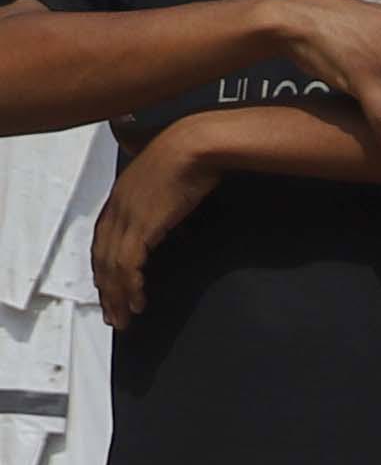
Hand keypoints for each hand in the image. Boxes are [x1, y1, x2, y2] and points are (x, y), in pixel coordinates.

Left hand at [90, 131, 218, 326]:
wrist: (195, 146)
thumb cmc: (189, 156)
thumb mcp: (170, 180)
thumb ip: (165, 200)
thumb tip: (176, 218)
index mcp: (121, 198)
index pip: (104, 241)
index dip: (105, 268)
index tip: (111, 288)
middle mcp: (117, 210)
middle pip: (102, 258)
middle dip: (106, 290)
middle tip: (113, 314)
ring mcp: (127, 218)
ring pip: (111, 267)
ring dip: (116, 296)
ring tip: (123, 318)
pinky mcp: (142, 227)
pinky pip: (129, 266)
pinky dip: (131, 287)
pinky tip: (137, 302)